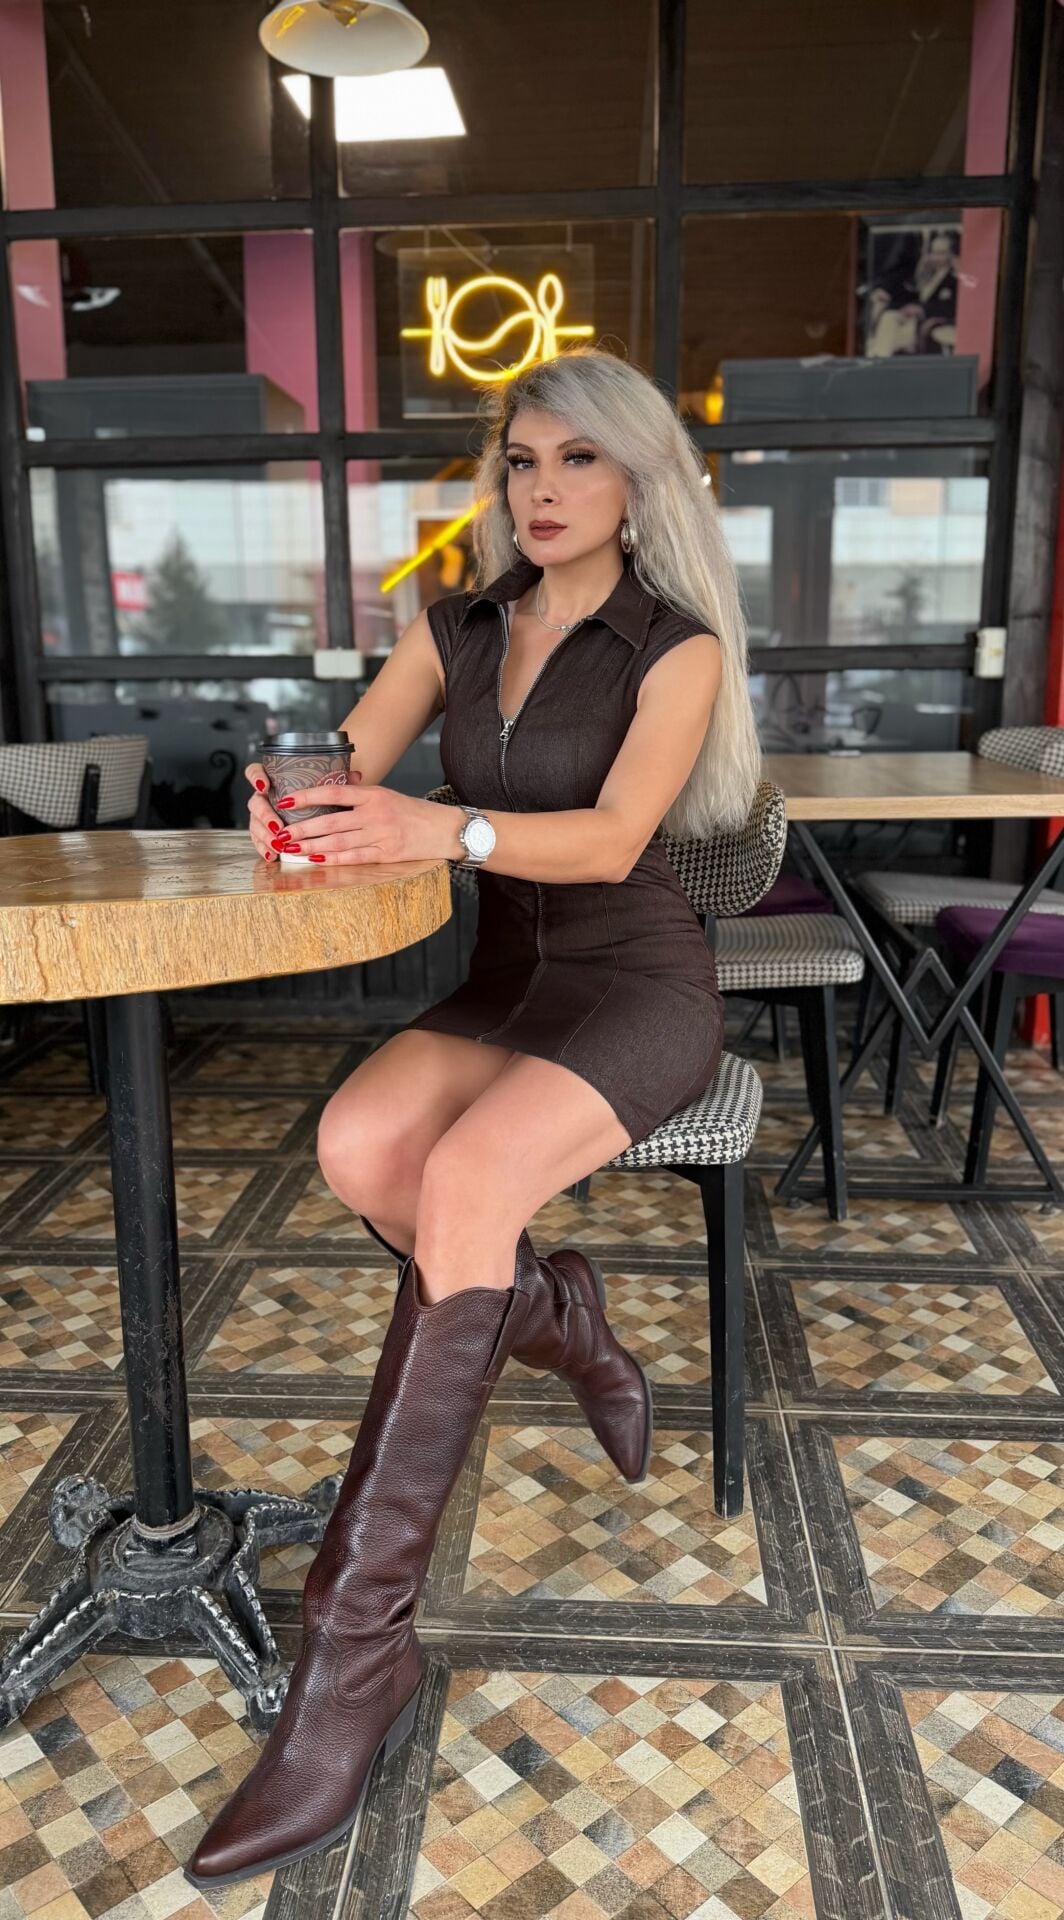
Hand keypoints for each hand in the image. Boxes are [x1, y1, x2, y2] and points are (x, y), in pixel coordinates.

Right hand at [244, 761, 363, 861]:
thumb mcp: (326, 789)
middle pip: (255, 803)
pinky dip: (264, 849)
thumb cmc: (318, 798)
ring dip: (264, 836)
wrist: (311, 813)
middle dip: (264, 816)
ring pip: (255, 824)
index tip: (265, 785)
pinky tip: (271, 856)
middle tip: (277, 827)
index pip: (255, 772)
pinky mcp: (263, 833)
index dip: (256, 777)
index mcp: (273, 781)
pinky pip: (258, 841)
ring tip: (277, 845)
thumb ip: (336, 781)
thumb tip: (356, 776)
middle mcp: (264, 797)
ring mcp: (261, 816)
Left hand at [270, 779, 461, 864]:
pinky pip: (355, 857)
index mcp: (374, 794)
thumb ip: (360, 794)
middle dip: (303, 828)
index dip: (308, 796)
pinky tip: (316, 859)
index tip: (287, 800)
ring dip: (312, 845)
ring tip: (291, 849)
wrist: (444, 829)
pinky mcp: (387, 855)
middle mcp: (376, 813)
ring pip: (339, 841)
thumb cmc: (413, 812)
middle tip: (281, 834)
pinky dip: (334, 859)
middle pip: (331, 820)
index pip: (335, 791)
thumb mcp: (387, 795)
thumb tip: (331, 790)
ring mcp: (382, 835)